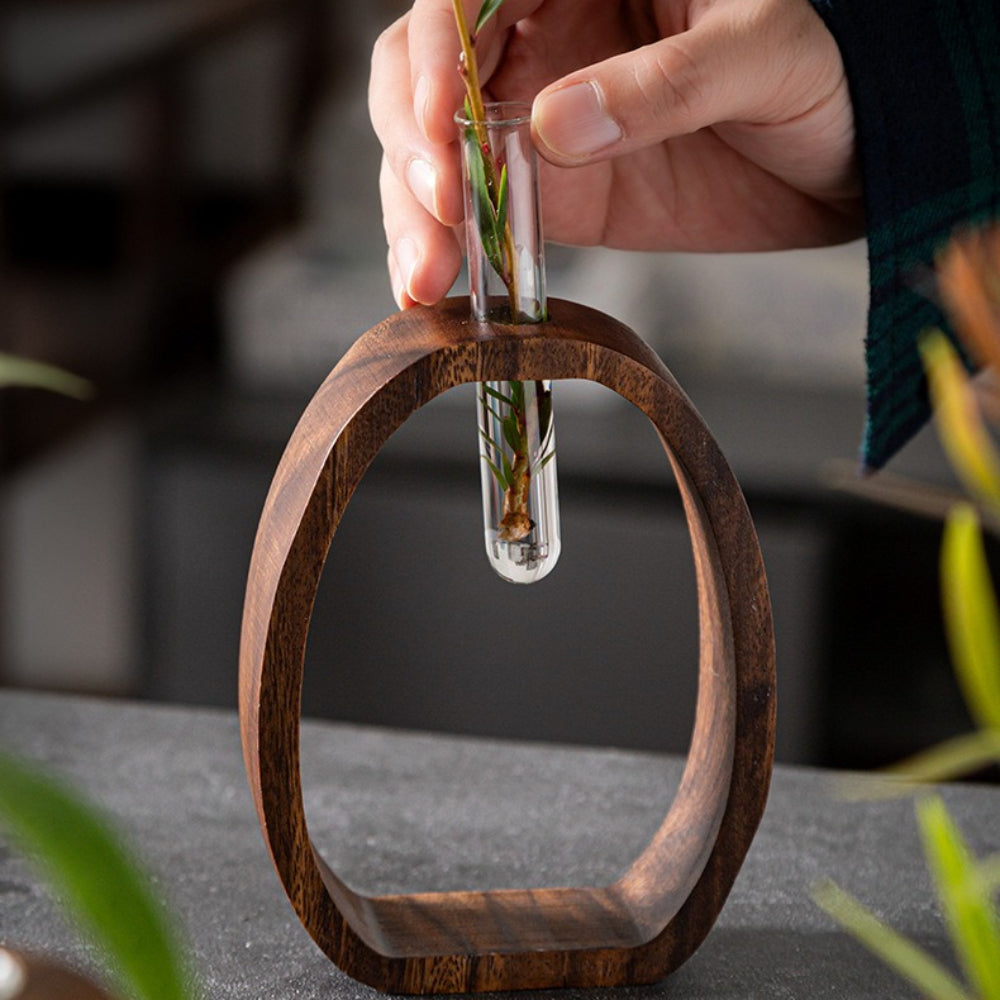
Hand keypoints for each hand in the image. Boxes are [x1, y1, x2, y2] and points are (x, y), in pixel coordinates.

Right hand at [370, 0, 862, 308]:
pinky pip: (477, 219)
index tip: (445, 130)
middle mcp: (540, 42)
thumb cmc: (829, 65)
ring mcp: (537, 124)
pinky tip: (434, 289)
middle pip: (423, 80)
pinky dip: (448, 254)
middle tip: (435, 214)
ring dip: (412, 214)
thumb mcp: (764, 47)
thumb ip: (665, 83)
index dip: (435, 60)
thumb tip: (554, 126)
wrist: (853, 157)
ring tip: (424, 276)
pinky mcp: (551, 197)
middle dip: (412, 147)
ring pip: (435, 157)